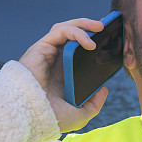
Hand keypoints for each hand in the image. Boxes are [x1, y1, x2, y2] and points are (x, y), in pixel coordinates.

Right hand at [19, 18, 109, 132]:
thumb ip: (93, 104)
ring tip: (100, 26)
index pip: (78, 52)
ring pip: (66, 29)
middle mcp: (55, 61)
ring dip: (84, 24)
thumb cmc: (50, 117)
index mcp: (63, 74)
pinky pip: (61, 31)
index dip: (92, 44)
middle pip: (73, 36)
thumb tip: (104, 89)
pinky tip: (90, 43)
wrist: (32, 115)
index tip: (110, 43)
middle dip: (90, 28)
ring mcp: (48, 53)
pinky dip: (77, 32)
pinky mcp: (42, 46)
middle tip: (107, 28)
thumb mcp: (79, 114)